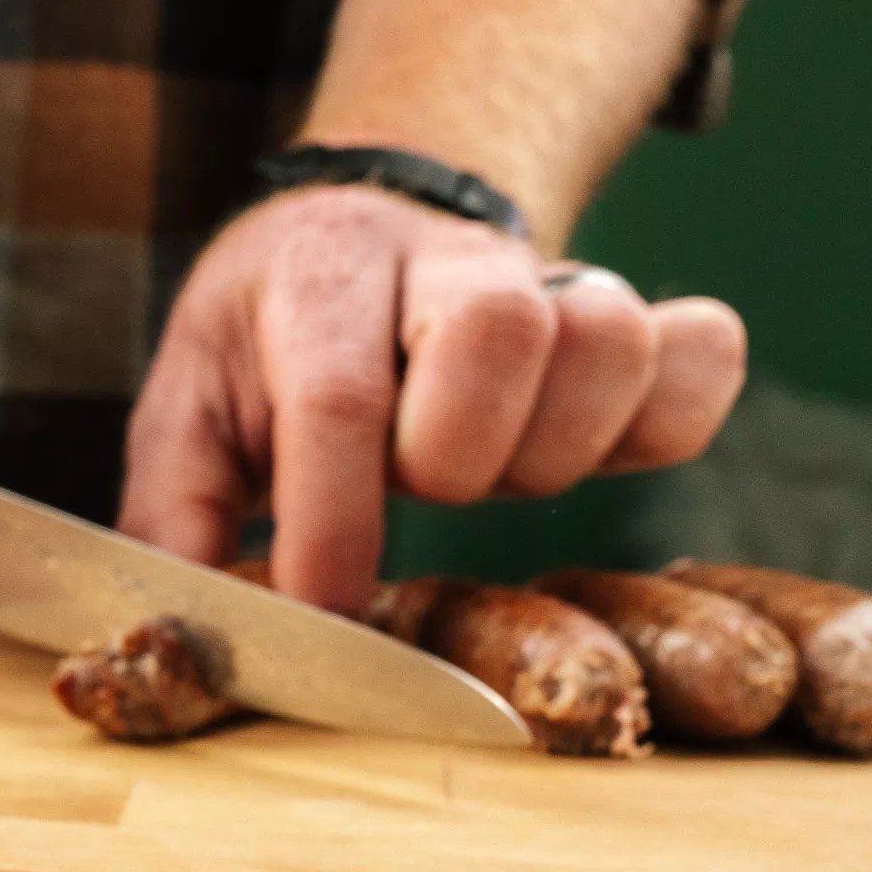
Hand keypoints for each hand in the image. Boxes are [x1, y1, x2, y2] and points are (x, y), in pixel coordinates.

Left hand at [117, 184, 746, 615]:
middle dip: (460, 451)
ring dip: (560, 444)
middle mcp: (441, 260)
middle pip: (499, 328)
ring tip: (493, 470)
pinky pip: (700, 357)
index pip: (338, 395)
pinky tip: (589, 450)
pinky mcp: (627, 314)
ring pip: (609, 337)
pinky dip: (665, 423)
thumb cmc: (261, 350)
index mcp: (316, 278)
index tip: (325, 614)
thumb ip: (171, 525)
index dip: (335, 521)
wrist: (349, 234)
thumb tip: (174, 638)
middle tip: (424, 488)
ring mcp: (549, 276)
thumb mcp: (185, 417)